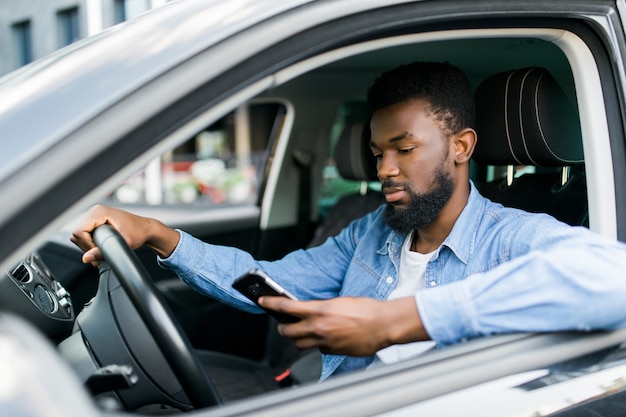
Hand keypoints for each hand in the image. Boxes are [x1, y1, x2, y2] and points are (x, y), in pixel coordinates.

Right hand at [70, 205, 179, 264]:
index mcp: (99, 212)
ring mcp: (95, 214)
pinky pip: (85, 233)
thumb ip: (102, 252)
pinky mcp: (96, 219)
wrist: (146, 229)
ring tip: (102, 251)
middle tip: (100, 255)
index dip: (86, 246)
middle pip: (77, 234)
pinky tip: (101, 247)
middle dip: (87, 247)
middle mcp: (95, 211)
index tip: (98, 252)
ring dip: (88, 246)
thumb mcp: (122, 244)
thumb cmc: (138, 233)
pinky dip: (90, 243)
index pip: (79, 232)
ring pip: (80, 235)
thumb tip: (86, 258)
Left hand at [258, 296, 428, 355]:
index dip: (270, 303)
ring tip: (303, 331)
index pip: (286, 306)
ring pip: (299, 344)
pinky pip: (317, 350)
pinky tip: (325, 337)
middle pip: (286, 332)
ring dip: (298, 338)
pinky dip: (316, 344)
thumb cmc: (366, 309)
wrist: (383, 324)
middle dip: (283, 327)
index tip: (262, 300)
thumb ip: (321, 307)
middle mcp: (319, 328)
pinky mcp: (332, 352)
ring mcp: (325, 342)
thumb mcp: (339, 301)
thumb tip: (309, 310)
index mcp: (320, 310)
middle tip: (284, 323)